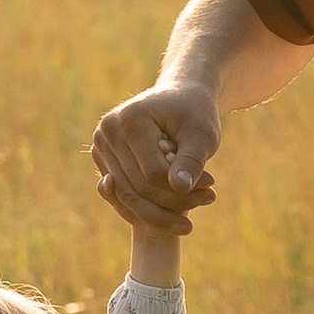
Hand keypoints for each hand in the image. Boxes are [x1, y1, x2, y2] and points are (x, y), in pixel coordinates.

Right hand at [89, 80, 222, 235]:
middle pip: (139, 188)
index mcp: (130, 120)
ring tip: (192, 217)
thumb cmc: (195, 112)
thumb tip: (181, 187)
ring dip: (161, 212)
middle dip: (174, 202)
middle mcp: (108, 132)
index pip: (154, 174)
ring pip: (128, 197)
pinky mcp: (102, 158)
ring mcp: (100, 146)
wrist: (180, 96)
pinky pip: (121, 195)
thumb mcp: (202, 134)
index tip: (212, 186)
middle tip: (209, 200)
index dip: (184, 189)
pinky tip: (173, 216)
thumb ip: (191, 160)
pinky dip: (145, 209)